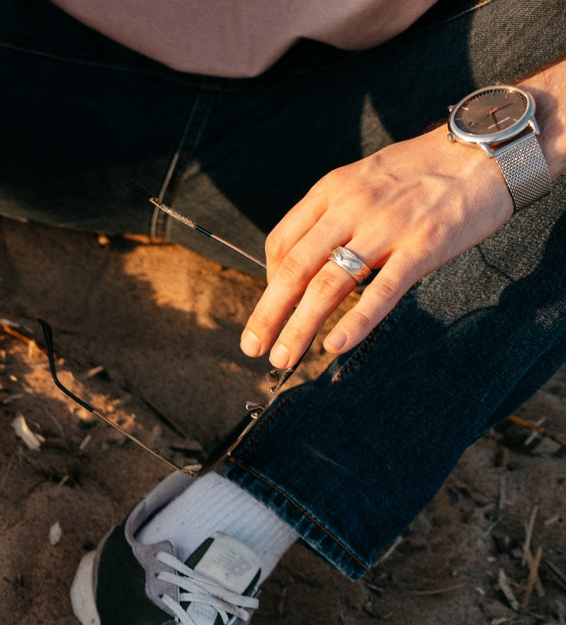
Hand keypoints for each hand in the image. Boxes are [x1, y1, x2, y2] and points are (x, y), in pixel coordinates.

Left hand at [242, 126, 512, 368]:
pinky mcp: (423, 246)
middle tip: (252, 347)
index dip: (267, 281)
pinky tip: (334, 346)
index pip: (281, 242)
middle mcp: (353, 207)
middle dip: (267, 315)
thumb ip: (335, 212)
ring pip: (327, 286)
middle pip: (293, 270)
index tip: (271, 306)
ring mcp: (388, 227)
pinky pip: (381, 292)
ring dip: (299, 328)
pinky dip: (354, 323)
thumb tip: (308, 257)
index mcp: (333, 188)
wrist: (490, 149)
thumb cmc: (427, 168)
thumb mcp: (367, 177)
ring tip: (282, 358)